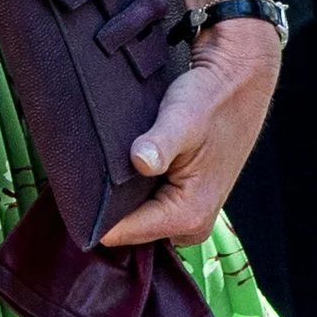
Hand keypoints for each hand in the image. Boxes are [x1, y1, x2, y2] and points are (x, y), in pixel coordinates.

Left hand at [101, 20, 283, 247]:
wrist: (239, 81)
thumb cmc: (211, 97)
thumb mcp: (182, 117)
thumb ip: (161, 143)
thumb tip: (141, 161)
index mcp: (188, 216)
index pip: (120, 235)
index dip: (95, 216)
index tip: (77, 191)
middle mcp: (190, 226)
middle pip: (127, 232)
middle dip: (107, 209)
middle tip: (89, 175)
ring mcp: (189, 217)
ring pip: (136, 221)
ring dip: (120, 201)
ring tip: (107, 170)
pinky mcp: (186, 204)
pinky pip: (147, 210)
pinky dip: (133, 194)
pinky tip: (125, 171)